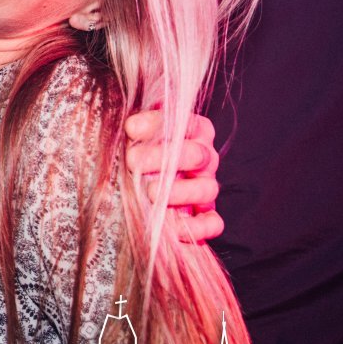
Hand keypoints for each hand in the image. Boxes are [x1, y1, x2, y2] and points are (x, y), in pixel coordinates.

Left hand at [124, 111, 222, 243]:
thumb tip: (134, 116)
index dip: (158, 124)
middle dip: (162, 158)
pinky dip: (194, 227)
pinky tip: (171, 226)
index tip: (131, 127)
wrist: (141, 186)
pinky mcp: (206, 215)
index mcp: (194, 132)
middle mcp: (205, 158)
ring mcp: (207, 187)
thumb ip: (139, 123)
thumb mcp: (138, 133)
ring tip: (149, 193)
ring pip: (207, 189)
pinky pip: (211, 223)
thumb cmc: (139, 151)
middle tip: (133, 161)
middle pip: (196, 155)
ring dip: (178, 192)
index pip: (186, 122)